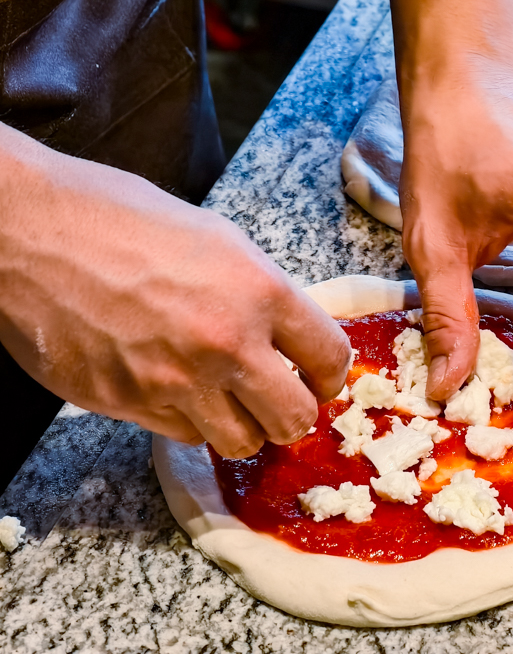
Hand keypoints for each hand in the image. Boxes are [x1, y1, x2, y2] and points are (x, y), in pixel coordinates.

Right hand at [0, 127, 350, 457]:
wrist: (31, 232)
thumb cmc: (121, 218)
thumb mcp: (218, 240)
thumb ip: (262, 292)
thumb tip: (289, 334)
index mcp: (260, 291)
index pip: (331, 357)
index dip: (332, 376)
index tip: (322, 379)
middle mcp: (226, 343)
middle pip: (295, 418)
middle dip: (295, 412)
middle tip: (282, 398)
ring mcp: (175, 381)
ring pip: (241, 443)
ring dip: (244, 426)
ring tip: (230, 400)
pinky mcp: (127, 404)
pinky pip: (183, 436)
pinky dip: (190, 423)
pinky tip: (178, 391)